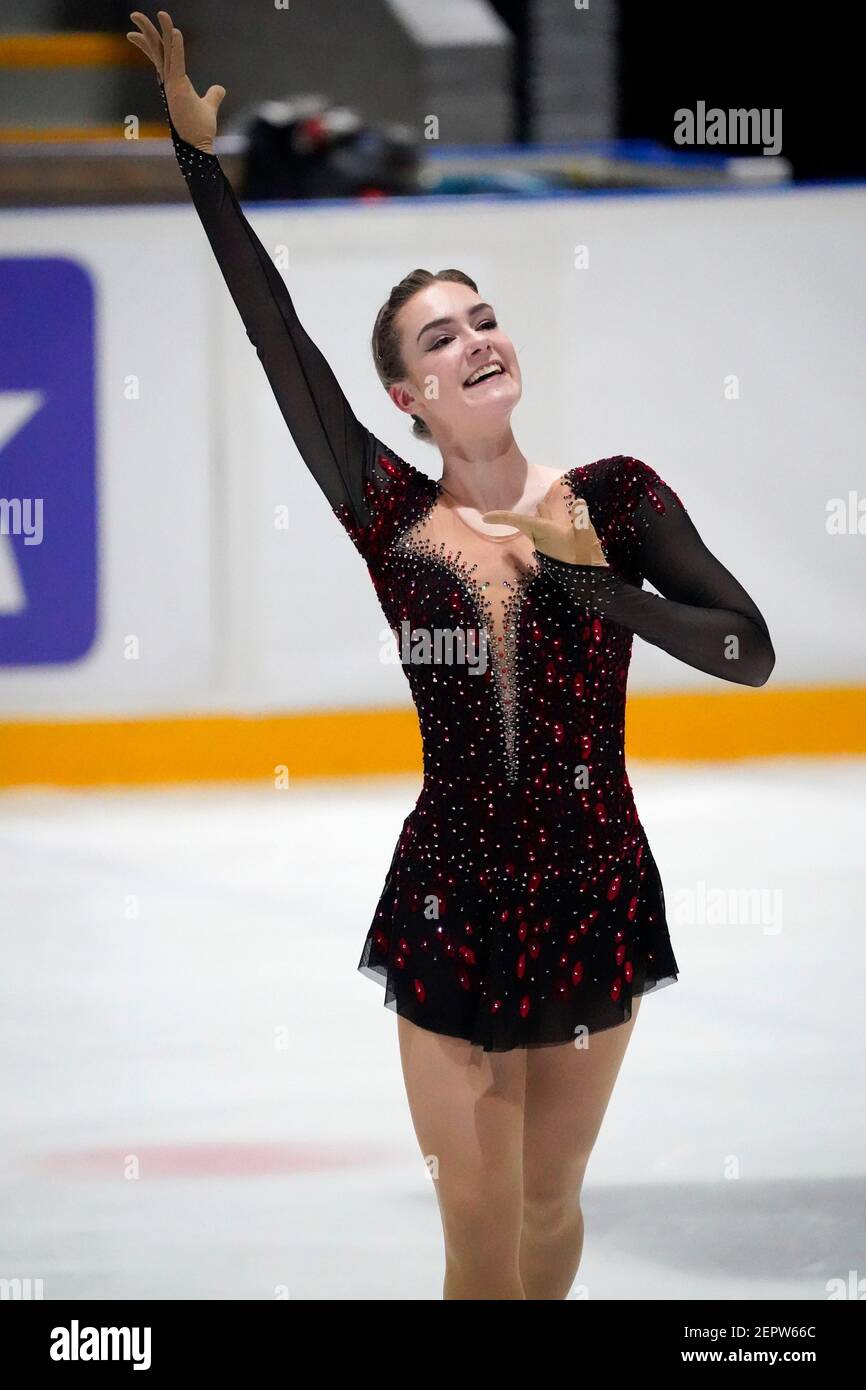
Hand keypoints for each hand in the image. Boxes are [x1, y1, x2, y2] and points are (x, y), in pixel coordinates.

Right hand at [127, 9, 224, 150]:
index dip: (150, 41)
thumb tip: (220, 89)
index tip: (138, 29)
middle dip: (146, 31)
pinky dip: (177, 47)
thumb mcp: (209, 107)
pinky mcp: (178, 88)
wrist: (198, 145)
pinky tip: (176, 31)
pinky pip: (177, 62)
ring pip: (163, 52)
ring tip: (157, 13)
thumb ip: (214, 96)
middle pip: (156, 50)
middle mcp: (168, 81)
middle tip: (135, 14)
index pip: (160, 56)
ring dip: (160, 31)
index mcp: (173, 82)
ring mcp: (172, 84)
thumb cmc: (200, 129)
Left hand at [482, 495, 608, 565]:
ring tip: (540, 506)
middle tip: (504, 511)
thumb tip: (579, 501)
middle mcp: (542, 538)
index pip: (518, 521)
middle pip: (527, 522)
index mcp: (543, 532)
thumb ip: (581, 518)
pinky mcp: (556, 548)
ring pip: (539, 525)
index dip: (501, 517)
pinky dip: (549, 521)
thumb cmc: (583, 557)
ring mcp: (548, 544)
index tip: (484, 517)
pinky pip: (548, 530)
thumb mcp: (585, 535)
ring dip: (540, 515)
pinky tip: (554, 517)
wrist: (588, 580)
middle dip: (517, 516)